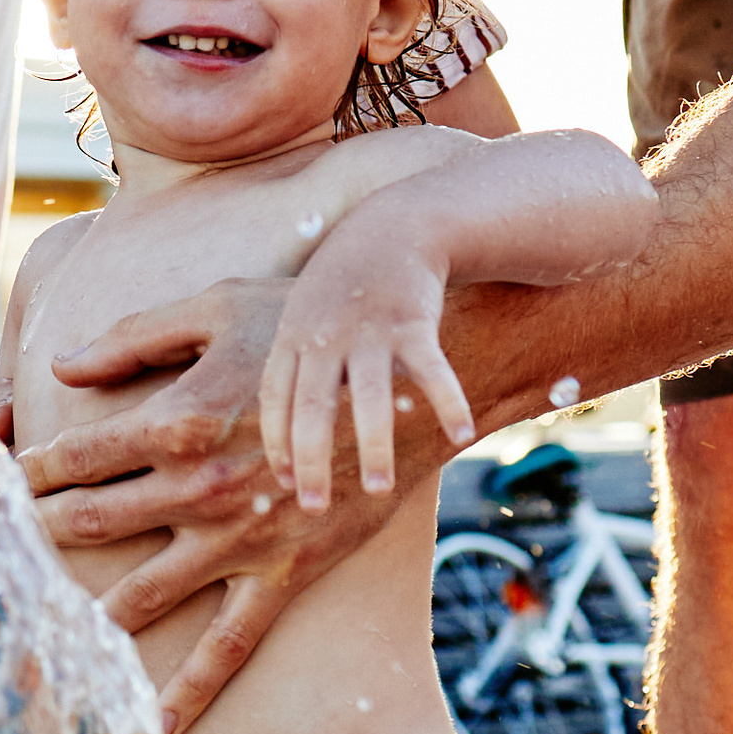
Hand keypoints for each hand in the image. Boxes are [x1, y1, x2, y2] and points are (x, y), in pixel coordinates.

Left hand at [19, 281, 410, 733]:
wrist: (405, 384)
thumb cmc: (304, 331)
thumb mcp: (217, 308)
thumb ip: (133, 338)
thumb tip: (60, 365)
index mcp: (177, 420)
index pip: (76, 456)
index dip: (30, 472)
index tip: (1, 485)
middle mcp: (199, 488)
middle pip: (92, 521)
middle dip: (38, 538)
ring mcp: (239, 540)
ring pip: (142, 593)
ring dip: (86, 618)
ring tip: (44, 640)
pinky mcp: (282, 576)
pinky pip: (227, 645)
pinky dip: (191, 689)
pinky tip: (157, 727)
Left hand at [258, 239, 474, 510]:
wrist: (393, 226)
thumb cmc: (341, 287)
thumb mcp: (299, 316)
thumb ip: (290, 370)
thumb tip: (276, 436)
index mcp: (292, 339)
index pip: (274, 400)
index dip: (276, 442)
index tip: (281, 483)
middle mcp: (325, 337)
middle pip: (311, 407)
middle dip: (311, 460)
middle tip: (312, 507)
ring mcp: (370, 330)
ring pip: (370, 396)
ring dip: (373, 445)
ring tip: (376, 489)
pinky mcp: (414, 322)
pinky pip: (431, 369)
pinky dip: (447, 400)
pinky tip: (459, 434)